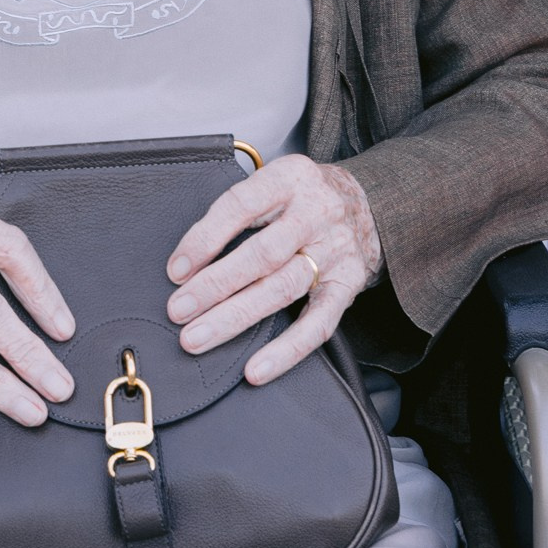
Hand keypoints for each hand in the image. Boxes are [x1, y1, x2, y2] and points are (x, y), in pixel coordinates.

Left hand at [165, 154, 380, 386]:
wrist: (372, 203)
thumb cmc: (307, 196)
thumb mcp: (278, 180)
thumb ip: (242, 208)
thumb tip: (189, 258)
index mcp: (291, 178)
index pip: (241, 205)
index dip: (205, 238)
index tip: (176, 269)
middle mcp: (315, 213)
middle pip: (261, 255)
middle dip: (214, 285)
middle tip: (178, 310)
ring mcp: (334, 251)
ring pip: (281, 289)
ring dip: (235, 318)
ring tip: (197, 338)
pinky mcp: (348, 286)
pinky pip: (318, 325)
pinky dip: (285, 351)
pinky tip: (255, 369)